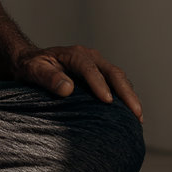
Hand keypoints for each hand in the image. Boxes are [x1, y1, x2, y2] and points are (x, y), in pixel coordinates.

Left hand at [13, 45, 142, 122]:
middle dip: (126, 92)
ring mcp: (97, 65)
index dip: (99, 84)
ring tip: (138, 117)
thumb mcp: (33, 70)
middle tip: (136, 112)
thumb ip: (48, 78)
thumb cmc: (32, 67)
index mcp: (73, 54)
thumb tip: (67, 89)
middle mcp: (89, 57)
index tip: (107, 101)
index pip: (89, 68)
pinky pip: (117, 85)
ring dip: (130, 96)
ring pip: (119, 79)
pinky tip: (131, 114)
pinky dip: (126, 97)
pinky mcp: (101, 75)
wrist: (32, 63)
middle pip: (112, 72)